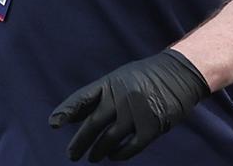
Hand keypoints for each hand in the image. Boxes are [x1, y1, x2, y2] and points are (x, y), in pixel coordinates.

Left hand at [49, 49, 208, 161]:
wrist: (179, 74)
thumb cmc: (145, 77)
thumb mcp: (119, 79)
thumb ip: (98, 97)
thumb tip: (72, 117)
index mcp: (109, 83)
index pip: (82, 98)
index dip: (66, 111)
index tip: (53, 124)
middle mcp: (120, 97)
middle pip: (93, 123)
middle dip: (80, 142)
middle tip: (72, 155)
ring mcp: (136, 112)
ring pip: (110, 138)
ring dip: (98, 151)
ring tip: (92, 158)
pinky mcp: (151, 126)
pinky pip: (131, 146)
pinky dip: (120, 154)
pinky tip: (113, 157)